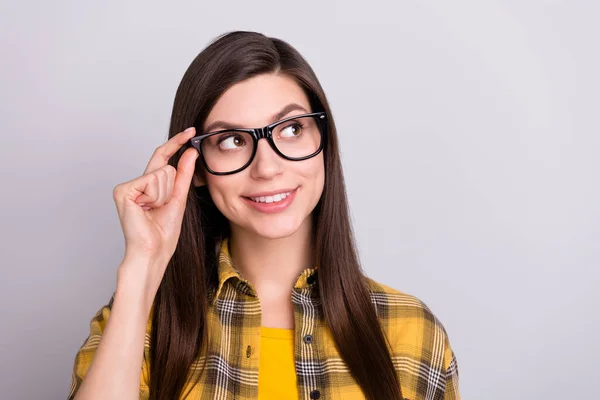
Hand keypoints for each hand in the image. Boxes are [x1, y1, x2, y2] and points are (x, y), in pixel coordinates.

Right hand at [112, 127, 200, 286]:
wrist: (154, 251)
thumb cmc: (164, 232)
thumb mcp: (179, 198)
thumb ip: (184, 174)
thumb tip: (190, 151)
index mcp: (148, 184)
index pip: (163, 157)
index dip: (176, 143)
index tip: (190, 130)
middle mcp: (136, 182)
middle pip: (165, 166)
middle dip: (171, 188)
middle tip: (161, 207)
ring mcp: (127, 186)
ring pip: (161, 173)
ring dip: (164, 194)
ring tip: (154, 210)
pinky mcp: (123, 190)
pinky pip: (152, 180)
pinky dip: (156, 196)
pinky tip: (146, 209)